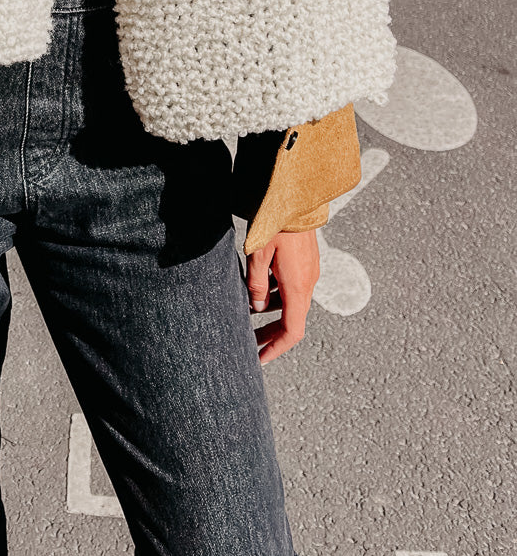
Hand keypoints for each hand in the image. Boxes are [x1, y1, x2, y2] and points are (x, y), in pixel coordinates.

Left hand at [246, 229, 319, 364]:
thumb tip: (256, 308)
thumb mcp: (258, 255)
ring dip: (272, 313)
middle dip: (271, 335)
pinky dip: (276, 295)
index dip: (276, 348)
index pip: (292, 331)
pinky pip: (292, 287)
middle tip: (251, 344)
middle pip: (292, 320)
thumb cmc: (275, 224)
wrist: (295, 196)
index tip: (260, 359)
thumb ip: (255, 285)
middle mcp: (307, 283)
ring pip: (291, 302)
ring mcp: (308, 272)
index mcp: (297, 287)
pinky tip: (257, 290)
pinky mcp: (305, 262)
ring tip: (247, 314)